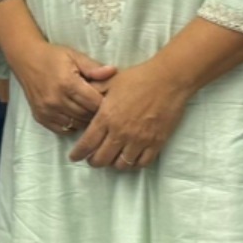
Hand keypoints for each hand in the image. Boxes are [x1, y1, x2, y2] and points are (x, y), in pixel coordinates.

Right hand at [11, 41, 114, 136]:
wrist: (25, 59)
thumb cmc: (52, 56)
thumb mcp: (74, 56)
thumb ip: (93, 67)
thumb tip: (113, 72)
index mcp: (67, 84)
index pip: (94, 102)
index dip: (106, 102)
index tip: (111, 99)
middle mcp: (56, 100)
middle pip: (86, 115)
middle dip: (97, 112)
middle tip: (104, 107)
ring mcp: (47, 110)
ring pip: (76, 124)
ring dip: (86, 120)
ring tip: (91, 111)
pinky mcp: (40, 117)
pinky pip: (63, 129)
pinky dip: (72, 125)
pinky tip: (76, 116)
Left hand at [70, 62, 192, 169]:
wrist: (168, 79)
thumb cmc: (138, 78)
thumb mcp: (110, 82)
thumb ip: (94, 93)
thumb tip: (81, 100)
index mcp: (107, 117)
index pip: (87, 143)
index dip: (78, 153)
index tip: (74, 157)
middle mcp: (121, 132)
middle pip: (102, 159)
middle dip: (93, 161)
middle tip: (92, 159)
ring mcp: (139, 140)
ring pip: (121, 165)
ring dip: (113, 163)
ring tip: (112, 158)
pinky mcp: (156, 143)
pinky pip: (141, 163)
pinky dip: (133, 164)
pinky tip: (130, 158)